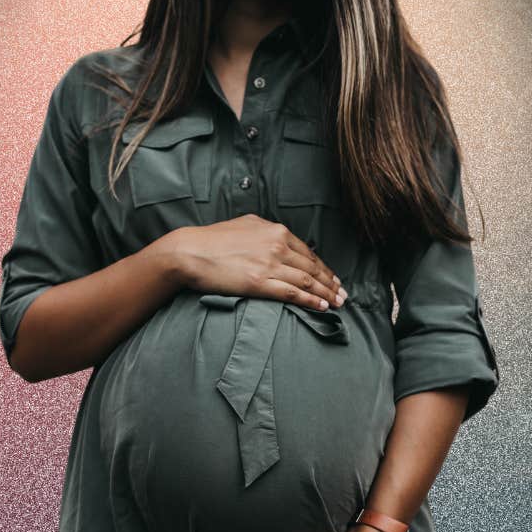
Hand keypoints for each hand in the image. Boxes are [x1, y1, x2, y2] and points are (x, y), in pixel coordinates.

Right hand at [167, 214, 345, 310]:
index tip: (333, 279)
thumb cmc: (212, 240)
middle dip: (330, 283)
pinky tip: (321, 307)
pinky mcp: (260, 282)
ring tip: (337, 303)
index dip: (324, 268)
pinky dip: (310, 300)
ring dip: (326, 293)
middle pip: (312, 267)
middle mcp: (277, 245)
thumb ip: (266, 230)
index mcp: (275, 231)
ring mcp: (269, 264)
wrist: (188, 252)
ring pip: (307, 281)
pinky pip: (292, 293)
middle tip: (343, 294)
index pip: (308, 252)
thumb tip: (280, 235)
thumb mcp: (244, 225)